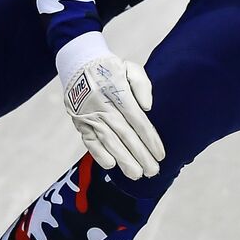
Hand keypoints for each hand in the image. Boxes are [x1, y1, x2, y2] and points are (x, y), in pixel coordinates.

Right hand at [59, 45, 164, 179]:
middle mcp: (103, 106)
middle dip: (140, 155)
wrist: (79, 64)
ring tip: (136, 175)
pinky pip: (89, 141)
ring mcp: (90, 116)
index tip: (161, 155)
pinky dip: (99, 154)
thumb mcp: (130, 67)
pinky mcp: (80, 122)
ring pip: (108, 141)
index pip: (137, 120)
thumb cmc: (111, 69)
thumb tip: (148, 107)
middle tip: (152, 171)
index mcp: (118, 92)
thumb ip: (141, 84)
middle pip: (125, 134)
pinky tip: (111, 165)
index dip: (150, 139)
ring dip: (122, 159)